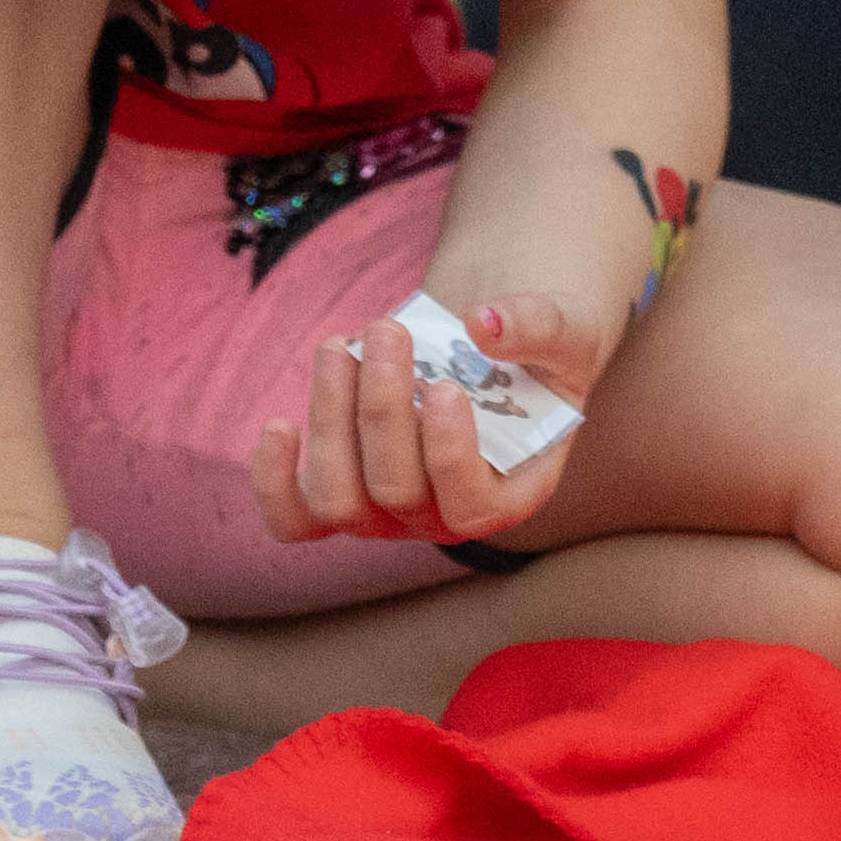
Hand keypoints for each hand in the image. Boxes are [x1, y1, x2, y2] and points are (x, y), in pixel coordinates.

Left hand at [238, 283, 606, 552]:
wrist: (490, 342)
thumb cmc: (537, 345)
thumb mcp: (566, 326)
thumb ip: (538, 326)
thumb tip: (482, 323)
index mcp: (509, 494)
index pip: (471, 507)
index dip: (450, 456)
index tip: (446, 386)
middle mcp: (442, 517)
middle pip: (395, 490)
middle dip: (383, 407)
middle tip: (386, 329)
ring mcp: (385, 511)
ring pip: (338, 499)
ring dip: (330, 419)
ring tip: (339, 348)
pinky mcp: (340, 491)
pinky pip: (294, 517)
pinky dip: (275, 480)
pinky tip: (278, 424)